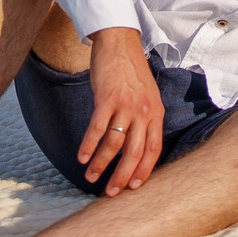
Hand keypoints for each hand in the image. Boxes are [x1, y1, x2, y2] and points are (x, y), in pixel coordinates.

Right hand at [79, 28, 165, 194]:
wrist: (120, 43)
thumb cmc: (131, 73)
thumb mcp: (147, 97)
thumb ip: (145, 120)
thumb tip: (137, 148)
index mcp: (156, 113)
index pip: (153, 150)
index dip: (143, 171)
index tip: (133, 188)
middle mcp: (144, 112)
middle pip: (134, 153)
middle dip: (122, 177)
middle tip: (111, 193)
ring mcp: (126, 105)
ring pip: (114, 144)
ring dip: (100, 164)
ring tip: (90, 177)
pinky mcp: (107, 99)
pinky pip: (97, 129)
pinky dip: (88, 145)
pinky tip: (81, 157)